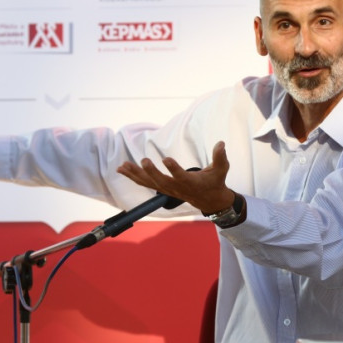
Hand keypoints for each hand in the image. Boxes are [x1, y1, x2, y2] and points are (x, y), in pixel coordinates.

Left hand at [117, 141, 234, 214]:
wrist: (209, 200)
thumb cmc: (215, 181)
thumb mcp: (221, 169)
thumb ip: (220, 157)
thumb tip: (221, 143)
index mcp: (191, 183)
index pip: (181, 176)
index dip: (174, 169)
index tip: (166, 159)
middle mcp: (177, 188)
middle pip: (161, 182)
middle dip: (151, 172)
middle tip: (143, 160)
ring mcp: (168, 189)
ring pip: (149, 183)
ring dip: (135, 174)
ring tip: (123, 166)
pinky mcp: (162, 188)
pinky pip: (145, 183)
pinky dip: (133, 176)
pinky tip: (121, 169)